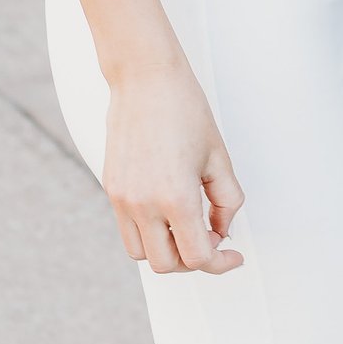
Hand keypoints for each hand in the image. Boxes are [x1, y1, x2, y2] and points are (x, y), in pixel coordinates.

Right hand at [101, 62, 244, 275]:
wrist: (144, 79)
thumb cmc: (184, 109)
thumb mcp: (219, 158)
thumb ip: (227, 201)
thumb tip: (223, 230)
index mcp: (175, 197)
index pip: (197, 257)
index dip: (220, 263)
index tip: (232, 255)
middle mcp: (143, 203)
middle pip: (167, 264)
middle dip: (193, 260)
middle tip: (212, 238)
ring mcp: (122, 198)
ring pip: (142, 253)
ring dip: (167, 251)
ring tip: (187, 228)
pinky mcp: (111, 188)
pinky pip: (128, 229)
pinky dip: (149, 233)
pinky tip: (168, 213)